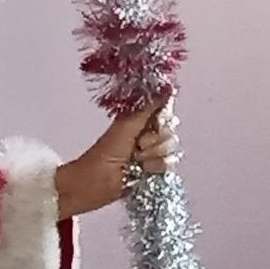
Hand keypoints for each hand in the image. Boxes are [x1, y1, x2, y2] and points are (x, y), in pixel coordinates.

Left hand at [56, 103, 169, 217]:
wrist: (98, 181)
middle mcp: (148, 134)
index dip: (162, 119)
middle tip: (138, 146)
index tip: (153, 125)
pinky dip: (156, 167)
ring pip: (171, 149)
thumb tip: (166, 87)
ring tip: (137, 160)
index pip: (165, 112)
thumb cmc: (107, 151)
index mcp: (140, 119)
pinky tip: (143, 171)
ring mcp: (152, 153)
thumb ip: (148, 106)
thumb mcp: (127, 124)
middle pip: (170, 132)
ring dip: (153, 155)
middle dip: (156, 140)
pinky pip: (170, 164)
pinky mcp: (155, 170)